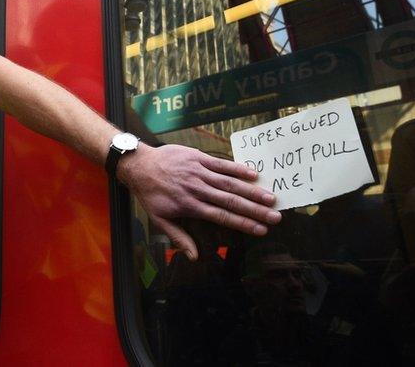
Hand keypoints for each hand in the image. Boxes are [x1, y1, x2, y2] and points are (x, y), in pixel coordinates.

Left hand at [117, 143, 280, 259]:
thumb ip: (179, 237)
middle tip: (275, 217)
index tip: (261, 230)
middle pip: (230, 201)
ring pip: (229, 183)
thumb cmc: (150, 194)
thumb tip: (194, 257)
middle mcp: (197, 189)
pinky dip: (237, 168)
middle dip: (255, 210)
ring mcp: (198, 172)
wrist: (139, 166)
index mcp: (190, 206)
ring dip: (251, 191)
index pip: (222, 217)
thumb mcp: (159, 220)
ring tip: (270, 198)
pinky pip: (220, 163)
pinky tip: (254, 174)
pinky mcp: (198, 157)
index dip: (243, 224)